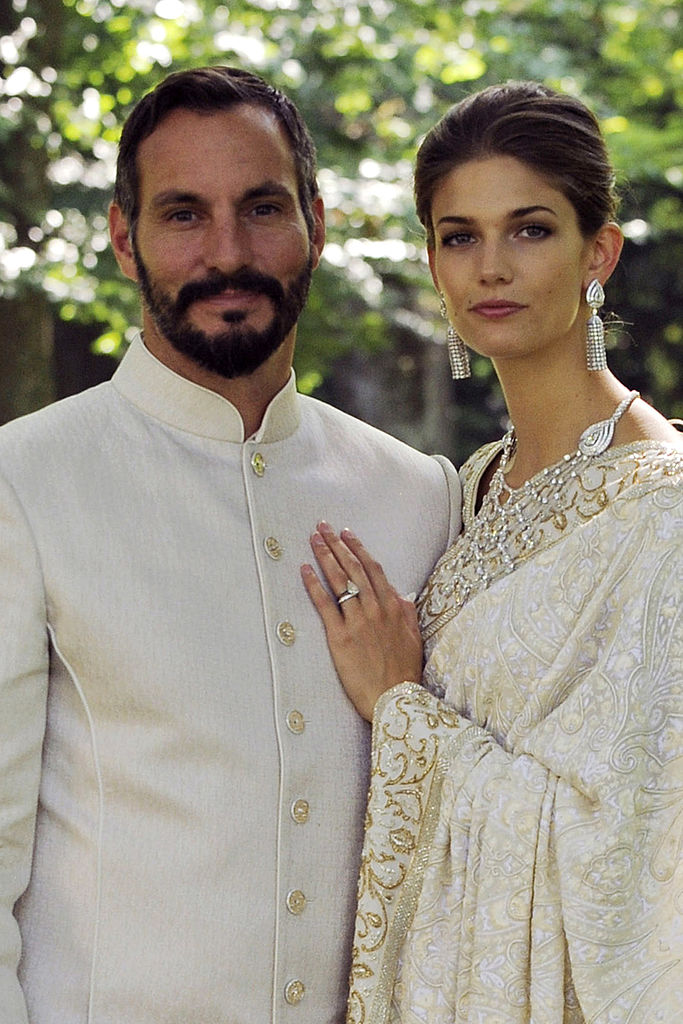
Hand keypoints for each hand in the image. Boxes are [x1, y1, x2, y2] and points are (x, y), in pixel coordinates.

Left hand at [301, 523, 422, 720]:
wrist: (395, 699)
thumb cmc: (404, 673)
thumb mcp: (414, 639)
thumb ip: (407, 614)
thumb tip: (403, 596)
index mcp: (394, 608)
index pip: (373, 570)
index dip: (358, 549)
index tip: (347, 534)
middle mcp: (376, 610)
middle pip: (354, 569)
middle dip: (337, 545)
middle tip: (323, 527)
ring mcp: (358, 622)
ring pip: (339, 581)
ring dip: (325, 557)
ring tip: (313, 540)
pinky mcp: (340, 637)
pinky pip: (324, 605)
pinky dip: (313, 585)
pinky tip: (304, 569)